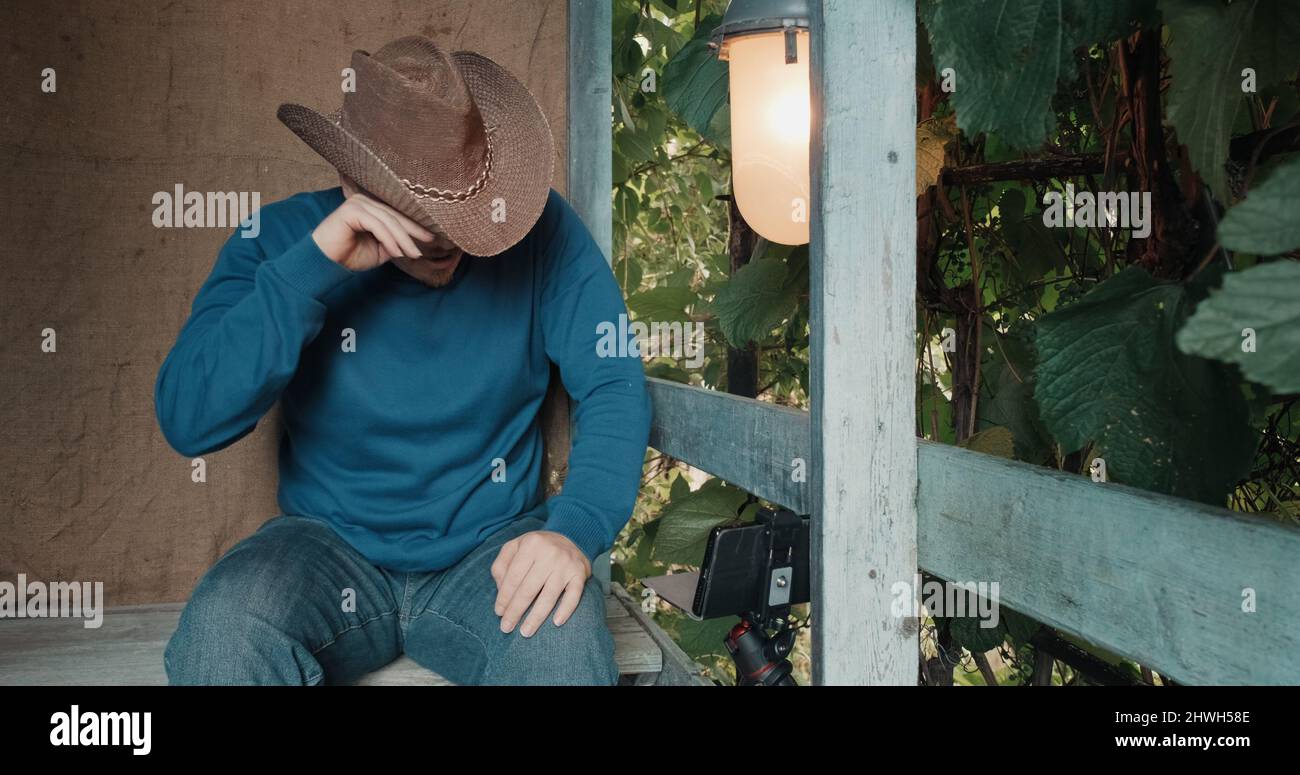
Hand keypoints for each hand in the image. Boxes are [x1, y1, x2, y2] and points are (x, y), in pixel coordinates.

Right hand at [311, 192, 434, 270]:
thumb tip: (413, 241)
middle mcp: (364, 201)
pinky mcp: (351, 211)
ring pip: (388, 221)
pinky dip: (389, 239)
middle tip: (428, 242)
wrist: (326, 263)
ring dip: (403, 239)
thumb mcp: (380, 249)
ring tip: (413, 253)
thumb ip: (394, 242)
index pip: (396, 215)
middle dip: (413, 231)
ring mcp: (357, 204)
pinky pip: (377, 225)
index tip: (430, 236)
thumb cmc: (350, 256)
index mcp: (371, 207)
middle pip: (395, 216)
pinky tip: (397, 252)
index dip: (414, 226)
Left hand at [491, 530, 591, 637]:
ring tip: (525, 632)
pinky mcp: (580, 573)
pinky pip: (574, 596)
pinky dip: (566, 610)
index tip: (499, 613)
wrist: (571, 537)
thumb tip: (501, 591)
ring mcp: (566, 564)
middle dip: (515, 612)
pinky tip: (557, 622)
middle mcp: (550, 553)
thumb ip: (502, 565)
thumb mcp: (515, 547)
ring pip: (549, 597)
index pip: (513, 577)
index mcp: (531, 544)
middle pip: (528, 590)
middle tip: (506, 627)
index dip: (504, 597)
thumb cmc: (537, 548)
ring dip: (536, 618)